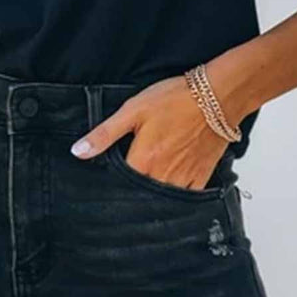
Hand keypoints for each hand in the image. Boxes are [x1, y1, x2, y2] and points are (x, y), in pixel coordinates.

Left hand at [70, 74, 235, 190]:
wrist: (218, 96)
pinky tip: (169, 183)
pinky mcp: (202, 177)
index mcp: (143, 162)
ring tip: (149, 178)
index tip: (106, 181)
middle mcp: (163, 176)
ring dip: (152, 195)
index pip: (118, 187)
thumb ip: (104, 135)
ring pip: (161, 200)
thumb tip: (78, 152)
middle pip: (140, 196)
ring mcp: (184, 180)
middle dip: (131, 192)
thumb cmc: (177, 99)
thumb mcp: (132, 111)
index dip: (110, 185)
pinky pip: (184, 197)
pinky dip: (175, 195)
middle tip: (129, 177)